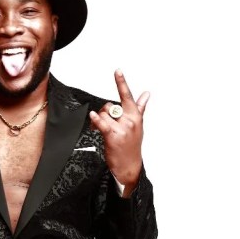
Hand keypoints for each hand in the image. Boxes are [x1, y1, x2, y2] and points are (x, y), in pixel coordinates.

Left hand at [89, 70, 149, 190]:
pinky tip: (93, 116)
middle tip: (103, 122)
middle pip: (111, 106)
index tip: (117, 71)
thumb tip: (147, 94)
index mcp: (135, 116)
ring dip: (99, 120)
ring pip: (104, 114)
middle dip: (104, 113)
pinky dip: (97, 119)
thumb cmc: (132, 146)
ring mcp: (122, 128)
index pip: (128, 96)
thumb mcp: (138, 126)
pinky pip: (103, 124)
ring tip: (99, 129)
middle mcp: (130, 120)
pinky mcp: (113, 136)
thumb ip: (141, 108)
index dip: (122, 82)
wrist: (129, 167)